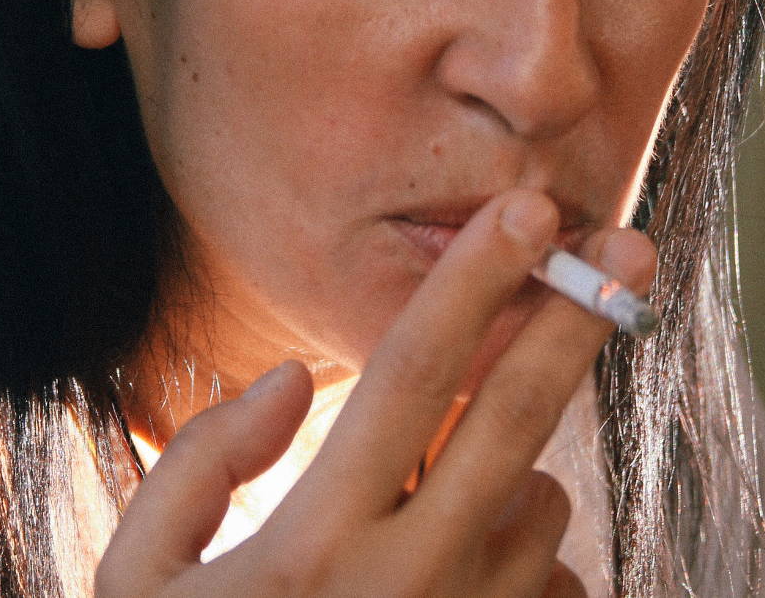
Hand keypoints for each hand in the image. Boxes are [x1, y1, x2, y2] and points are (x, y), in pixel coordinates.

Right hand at [95, 189, 655, 597]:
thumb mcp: (135, 581)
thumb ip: (200, 461)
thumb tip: (297, 379)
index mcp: (312, 546)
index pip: (411, 375)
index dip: (474, 277)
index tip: (527, 206)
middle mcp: (411, 587)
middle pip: (520, 418)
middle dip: (577, 315)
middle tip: (628, 244)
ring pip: (537, 502)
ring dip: (505, 482)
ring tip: (421, 537)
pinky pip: (550, 580)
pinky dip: (516, 562)